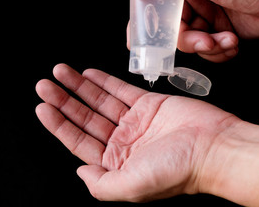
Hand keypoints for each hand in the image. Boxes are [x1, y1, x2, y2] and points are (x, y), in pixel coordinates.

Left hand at [35, 64, 239, 201]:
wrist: (215, 147)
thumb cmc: (177, 170)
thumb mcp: (132, 187)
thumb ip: (101, 185)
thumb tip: (79, 172)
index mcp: (116, 163)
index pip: (78, 141)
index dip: (59, 124)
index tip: (43, 107)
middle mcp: (123, 142)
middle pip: (85, 118)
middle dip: (64, 100)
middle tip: (44, 84)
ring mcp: (135, 121)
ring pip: (99, 101)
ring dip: (79, 86)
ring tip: (60, 72)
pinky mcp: (148, 104)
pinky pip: (120, 90)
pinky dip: (103, 81)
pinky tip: (87, 73)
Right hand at [124, 0, 258, 61]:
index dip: (146, 20)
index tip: (141, 39)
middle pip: (170, 27)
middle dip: (184, 40)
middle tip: (199, 41)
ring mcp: (207, 13)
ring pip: (188, 41)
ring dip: (205, 47)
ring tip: (223, 40)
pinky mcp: (220, 29)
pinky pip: (206, 49)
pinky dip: (217, 51)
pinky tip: (231, 42)